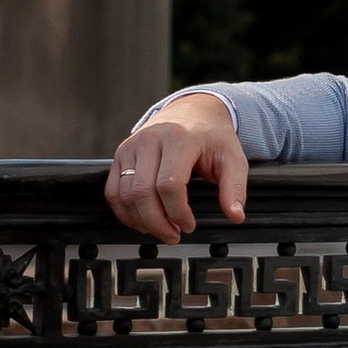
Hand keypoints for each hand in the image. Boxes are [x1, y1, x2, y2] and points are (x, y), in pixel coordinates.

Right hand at [105, 94, 245, 241]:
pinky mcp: (120, 154)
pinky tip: (142, 221)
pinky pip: (112, 190)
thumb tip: (235, 215)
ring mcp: (131, 147)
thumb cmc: (212, 137)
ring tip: (160, 230)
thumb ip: (235, 187)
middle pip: (142, 192)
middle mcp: (150, 140)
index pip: (169, 185)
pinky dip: (124, 212)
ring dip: (140, 220)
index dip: (178, 212)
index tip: (189, 225)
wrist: (192, 111)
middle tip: (174, 235)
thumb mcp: (233, 158)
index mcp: (179, 139)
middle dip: (157, 222)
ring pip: (124, 194)